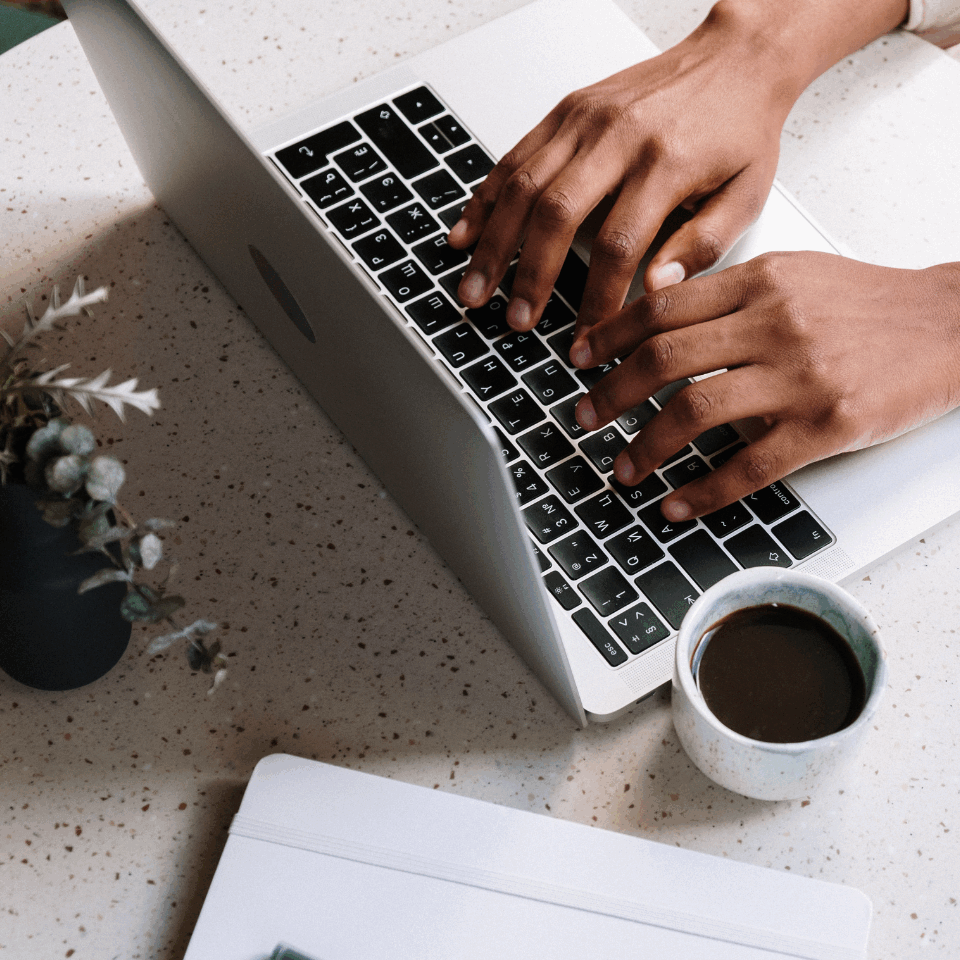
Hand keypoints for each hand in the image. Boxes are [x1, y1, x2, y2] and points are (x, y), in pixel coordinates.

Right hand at [446, 4, 805, 333]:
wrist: (737, 56)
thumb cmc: (740, 129)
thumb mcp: (746, 195)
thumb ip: (703, 246)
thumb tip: (656, 290)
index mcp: (666, 164)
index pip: (619, 247)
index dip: (595, 301)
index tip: (585, 339)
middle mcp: (619, 137)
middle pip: (556, 214)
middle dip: (527, 275)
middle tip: (513, 319)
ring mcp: (586, 119)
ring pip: (523, 185)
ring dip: (492, 243)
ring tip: (473, 288)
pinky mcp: (568, 110)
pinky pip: (515, 156)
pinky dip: (485, 198)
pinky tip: (467, 232)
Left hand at [571, 252, 959, 519]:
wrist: (950, 324)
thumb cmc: (868, 303)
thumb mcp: (795, 273)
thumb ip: (729, 292)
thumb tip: (657, 309)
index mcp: (761, 281)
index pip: (662, 306)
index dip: (609, 336)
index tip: (580, 359)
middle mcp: (775, 323)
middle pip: (664, 358)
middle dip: (611, 393)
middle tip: (584, 417)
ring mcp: (800, 376)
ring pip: (695, 411)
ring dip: (646, 446)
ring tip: (622, 466)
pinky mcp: (826, 425)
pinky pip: (749, 466)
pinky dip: (703, 491)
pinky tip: (676, 504)